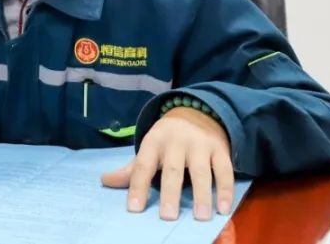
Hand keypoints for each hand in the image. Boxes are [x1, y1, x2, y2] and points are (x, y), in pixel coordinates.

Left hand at [100, 106, 233, 220]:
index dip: (138, 186)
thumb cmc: (168, 139)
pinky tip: (223, 208)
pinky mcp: (220, 149)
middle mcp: (176, 141)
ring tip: (200, 216)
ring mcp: (200, 144)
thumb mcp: (149, 149)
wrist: (197, 112)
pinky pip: (224, 170)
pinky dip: (225, 189)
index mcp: (154, 141)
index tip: (134, 208)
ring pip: (201, 171)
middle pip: (172, 169)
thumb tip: (104, 181)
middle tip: (167, 216)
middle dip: (170, 193)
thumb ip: (131, 168)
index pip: (143, 165)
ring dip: (202, 194)